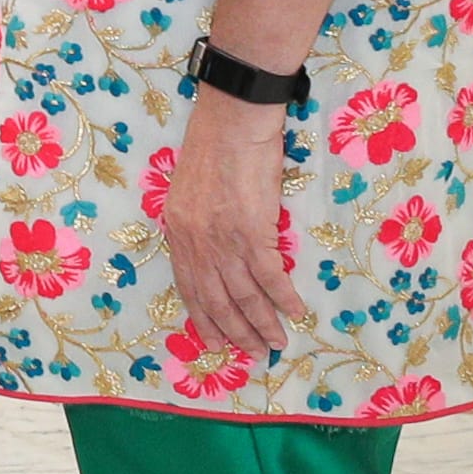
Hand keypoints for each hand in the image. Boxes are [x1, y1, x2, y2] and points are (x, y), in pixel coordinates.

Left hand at [161, 89, 304, 359]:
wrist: (233, 120)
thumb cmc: (216, 147)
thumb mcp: (191, 191)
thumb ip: (198, 224)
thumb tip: (215, 249)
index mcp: (178, 232)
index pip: (188, 286)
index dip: (204, 317)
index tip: (216, 340)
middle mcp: (196, 242)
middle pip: (215, 300)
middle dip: (234, 331)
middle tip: (251, 353)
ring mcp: (224, 239)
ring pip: (243, 295)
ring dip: (261, 323)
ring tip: (275, 342)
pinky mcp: (253, 231)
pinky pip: (270, 276)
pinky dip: (282, 298)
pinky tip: (294, 312)